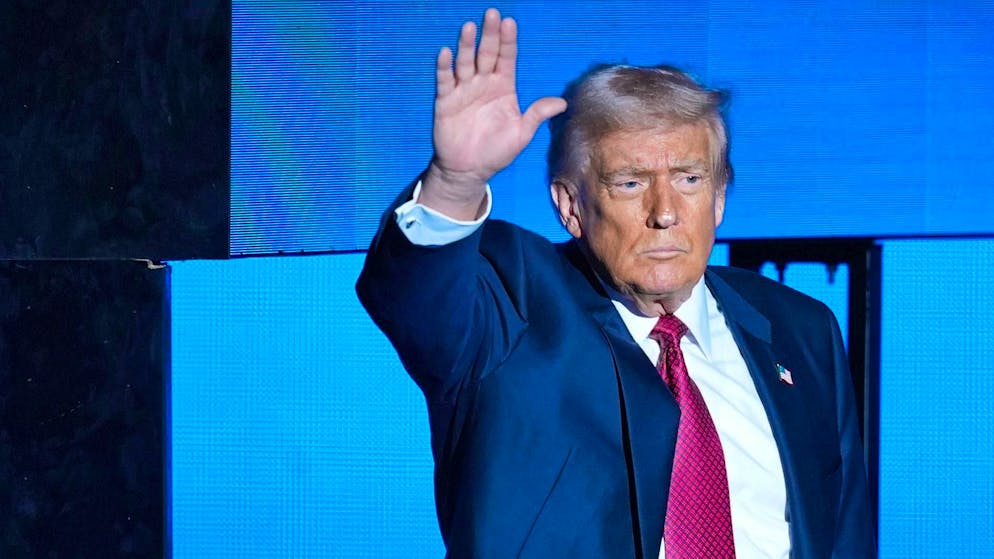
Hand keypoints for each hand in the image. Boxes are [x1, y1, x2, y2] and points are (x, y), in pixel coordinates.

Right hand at [420, 8, 566, 219]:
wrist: (469, 170)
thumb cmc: (496, 152)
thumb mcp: (521, 133)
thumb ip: (537, 114)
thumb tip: (563, 103)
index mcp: (503, 88)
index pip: (506, 59)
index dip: (508, 41)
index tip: (510, 22)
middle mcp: (483, 84)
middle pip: (486, 54)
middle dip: (489, 35)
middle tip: (491, 14)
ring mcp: (463, 91)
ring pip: (465, 63)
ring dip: (466, 46)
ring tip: (469, 28)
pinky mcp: (445, 102)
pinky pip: (445, 81)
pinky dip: (445, 67)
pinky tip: (447, 52)